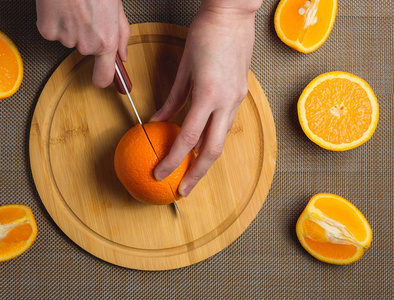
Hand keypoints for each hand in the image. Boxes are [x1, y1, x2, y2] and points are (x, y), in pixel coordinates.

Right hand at [36, 0, 129, 86]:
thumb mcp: (117, 9)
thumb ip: (122, 35)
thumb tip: (122, 54)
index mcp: (107, 41)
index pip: (103, 77)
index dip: (103, 78)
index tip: (102, 77)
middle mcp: (86, 45)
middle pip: (85, 51)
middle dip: (87, 35)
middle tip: (87, 13)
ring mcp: (66, 39)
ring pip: (69, 39)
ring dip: (71, 26)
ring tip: (74, 6)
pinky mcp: (47, 31)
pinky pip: (52, 32)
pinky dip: (54, 21)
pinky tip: (61, 7)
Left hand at [150, 1, 260, 196]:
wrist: (233, 15)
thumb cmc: (205, 34)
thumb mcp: (184, 67)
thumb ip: (172, 99)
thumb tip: (159, 120)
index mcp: (207, 95)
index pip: (188, 138)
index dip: (173, 160)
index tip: (161, 174)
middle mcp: (226, 102)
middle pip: (212, 150)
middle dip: (196, 174)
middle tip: (182, 190)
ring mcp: (237, 99)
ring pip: (222, 140)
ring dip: (206, 160)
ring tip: (192, 172)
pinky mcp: (241, 95)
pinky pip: (226, 124)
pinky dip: (213, 139)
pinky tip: (202, 145)